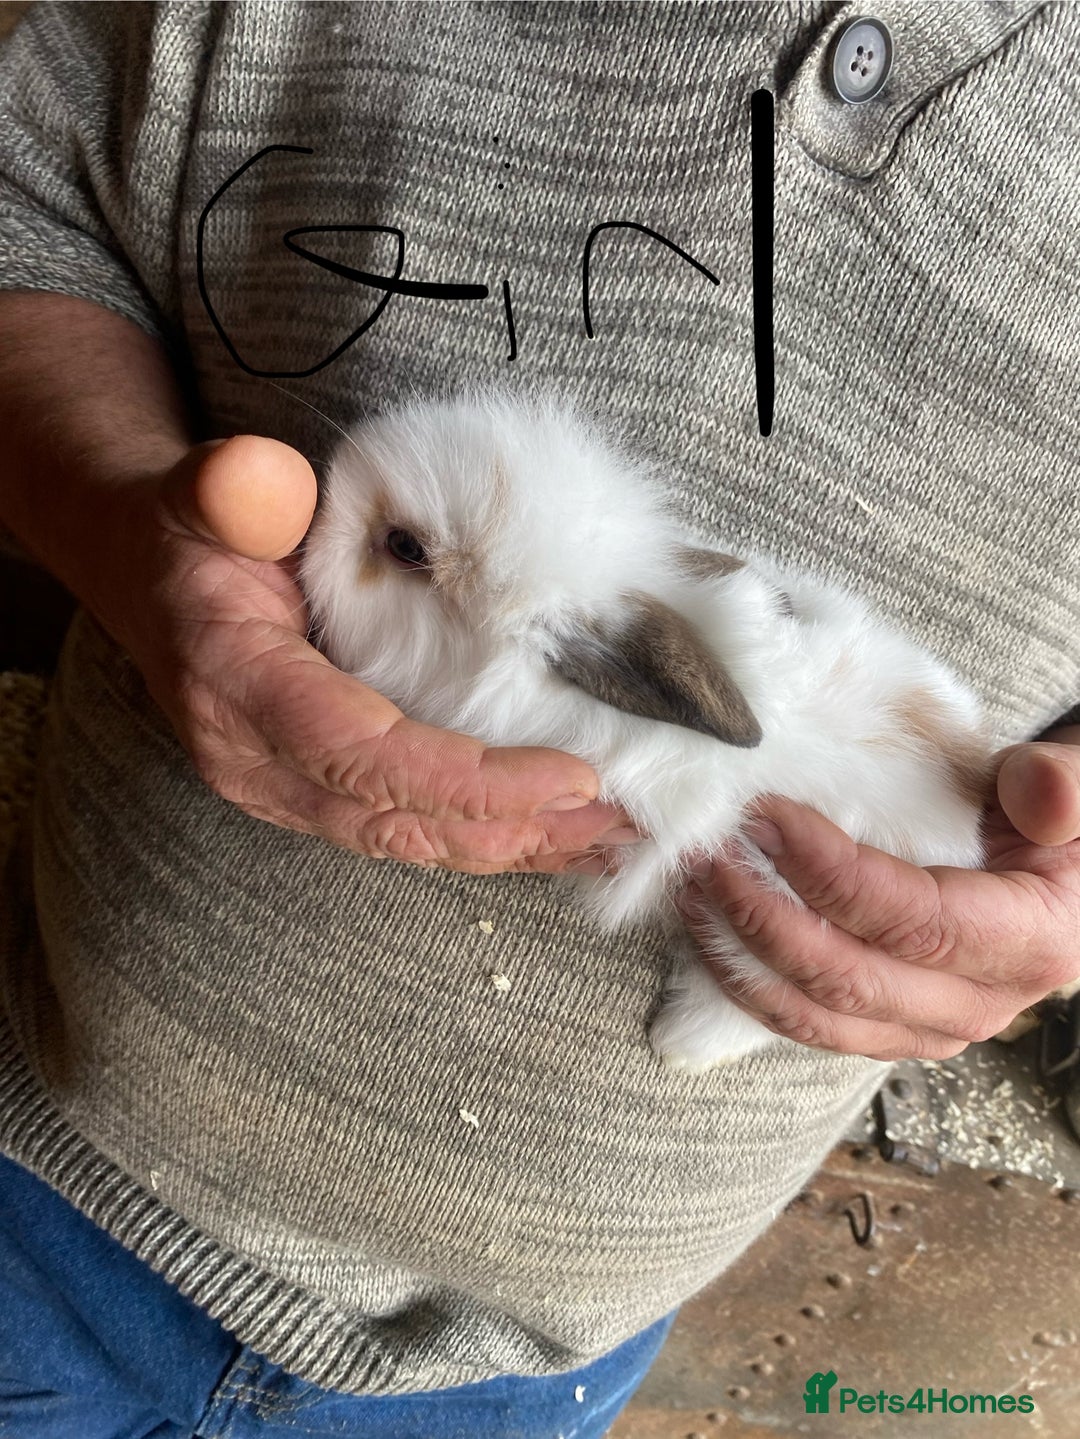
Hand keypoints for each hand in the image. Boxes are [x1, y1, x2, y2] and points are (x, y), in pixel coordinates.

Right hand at [116, 435, 635, 874]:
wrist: (147, 573)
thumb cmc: (190, 530)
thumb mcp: (206, 492)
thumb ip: (234, 489)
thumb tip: (264, 483)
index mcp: (236, 686)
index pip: (358, 753)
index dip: (464, 779)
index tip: (567, 776)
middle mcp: (254, 760)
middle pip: (393, 818)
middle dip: (511, 828)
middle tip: (616, 816)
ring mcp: (279, 787)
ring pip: (402, 838)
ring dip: (507, 845)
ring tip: (604, 835)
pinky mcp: (309, 791)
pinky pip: (399, 828)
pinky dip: (478, 836)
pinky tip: (548, 835)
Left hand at [672, 731, 1079, 1059]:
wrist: (1066, 868)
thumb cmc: (1057, 819)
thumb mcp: (1077, 784)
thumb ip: (1060, 784)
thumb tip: (1036, 789)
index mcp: (1028, 942)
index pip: (911, 919)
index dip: (829, 872)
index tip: (766, 817)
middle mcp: (979, 1003)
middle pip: (850, 979)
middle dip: (763, 916)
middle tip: (709, 852)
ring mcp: (929, 1027)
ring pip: (817, 1017)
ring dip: (740, 956)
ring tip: (692, 888)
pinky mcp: (891, 1028)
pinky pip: (808, 1022)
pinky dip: (749, 981)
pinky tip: (710, 927)